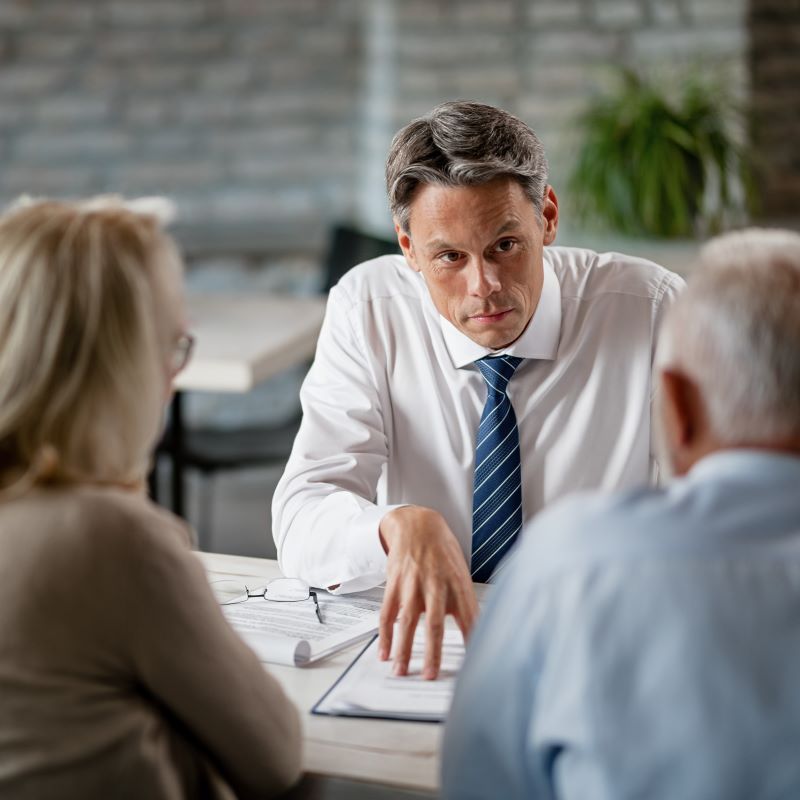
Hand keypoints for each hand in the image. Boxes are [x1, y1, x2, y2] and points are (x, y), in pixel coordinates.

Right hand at [378, 506, 477, 679]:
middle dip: (432, 650)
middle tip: (430, 675)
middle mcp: (435, 584)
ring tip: (401, 670)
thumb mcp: (461, 574)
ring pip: (407, 620)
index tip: (473, 664)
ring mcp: (413, 583)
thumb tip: (474, 635)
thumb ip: (466, 604)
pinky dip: (385, 635)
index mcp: (458, 583)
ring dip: (404, 648)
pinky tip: (384, 652)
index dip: (471, 639)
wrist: (418, 525)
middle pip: (434, 622)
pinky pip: (387, 612)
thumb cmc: (443, 553)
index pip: (468, 616)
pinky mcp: (395, 583)